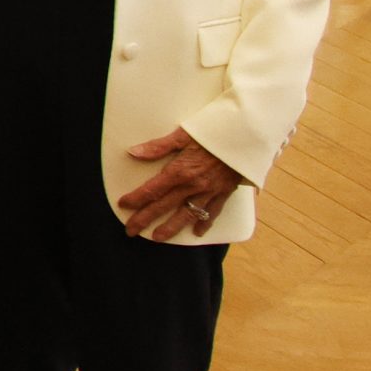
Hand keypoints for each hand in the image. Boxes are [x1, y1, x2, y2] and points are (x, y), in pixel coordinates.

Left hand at [119, 127, 245, 240]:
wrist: (248, 136)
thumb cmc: (214, 131)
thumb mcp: (184, 135)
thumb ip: (158, 146)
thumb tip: (133, 153)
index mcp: (180, 171)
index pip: (152, 190)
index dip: (136, 199)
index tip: (123, 205)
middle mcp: (193, 186)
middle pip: (164, 206)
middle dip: (144, 220)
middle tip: (130, 231)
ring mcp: (210, 192)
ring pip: (187, 215)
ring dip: (171, 228)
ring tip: (158, 238)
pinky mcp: (225, 193)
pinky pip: (213, 212)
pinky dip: (205, 223)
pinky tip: (198, 232)